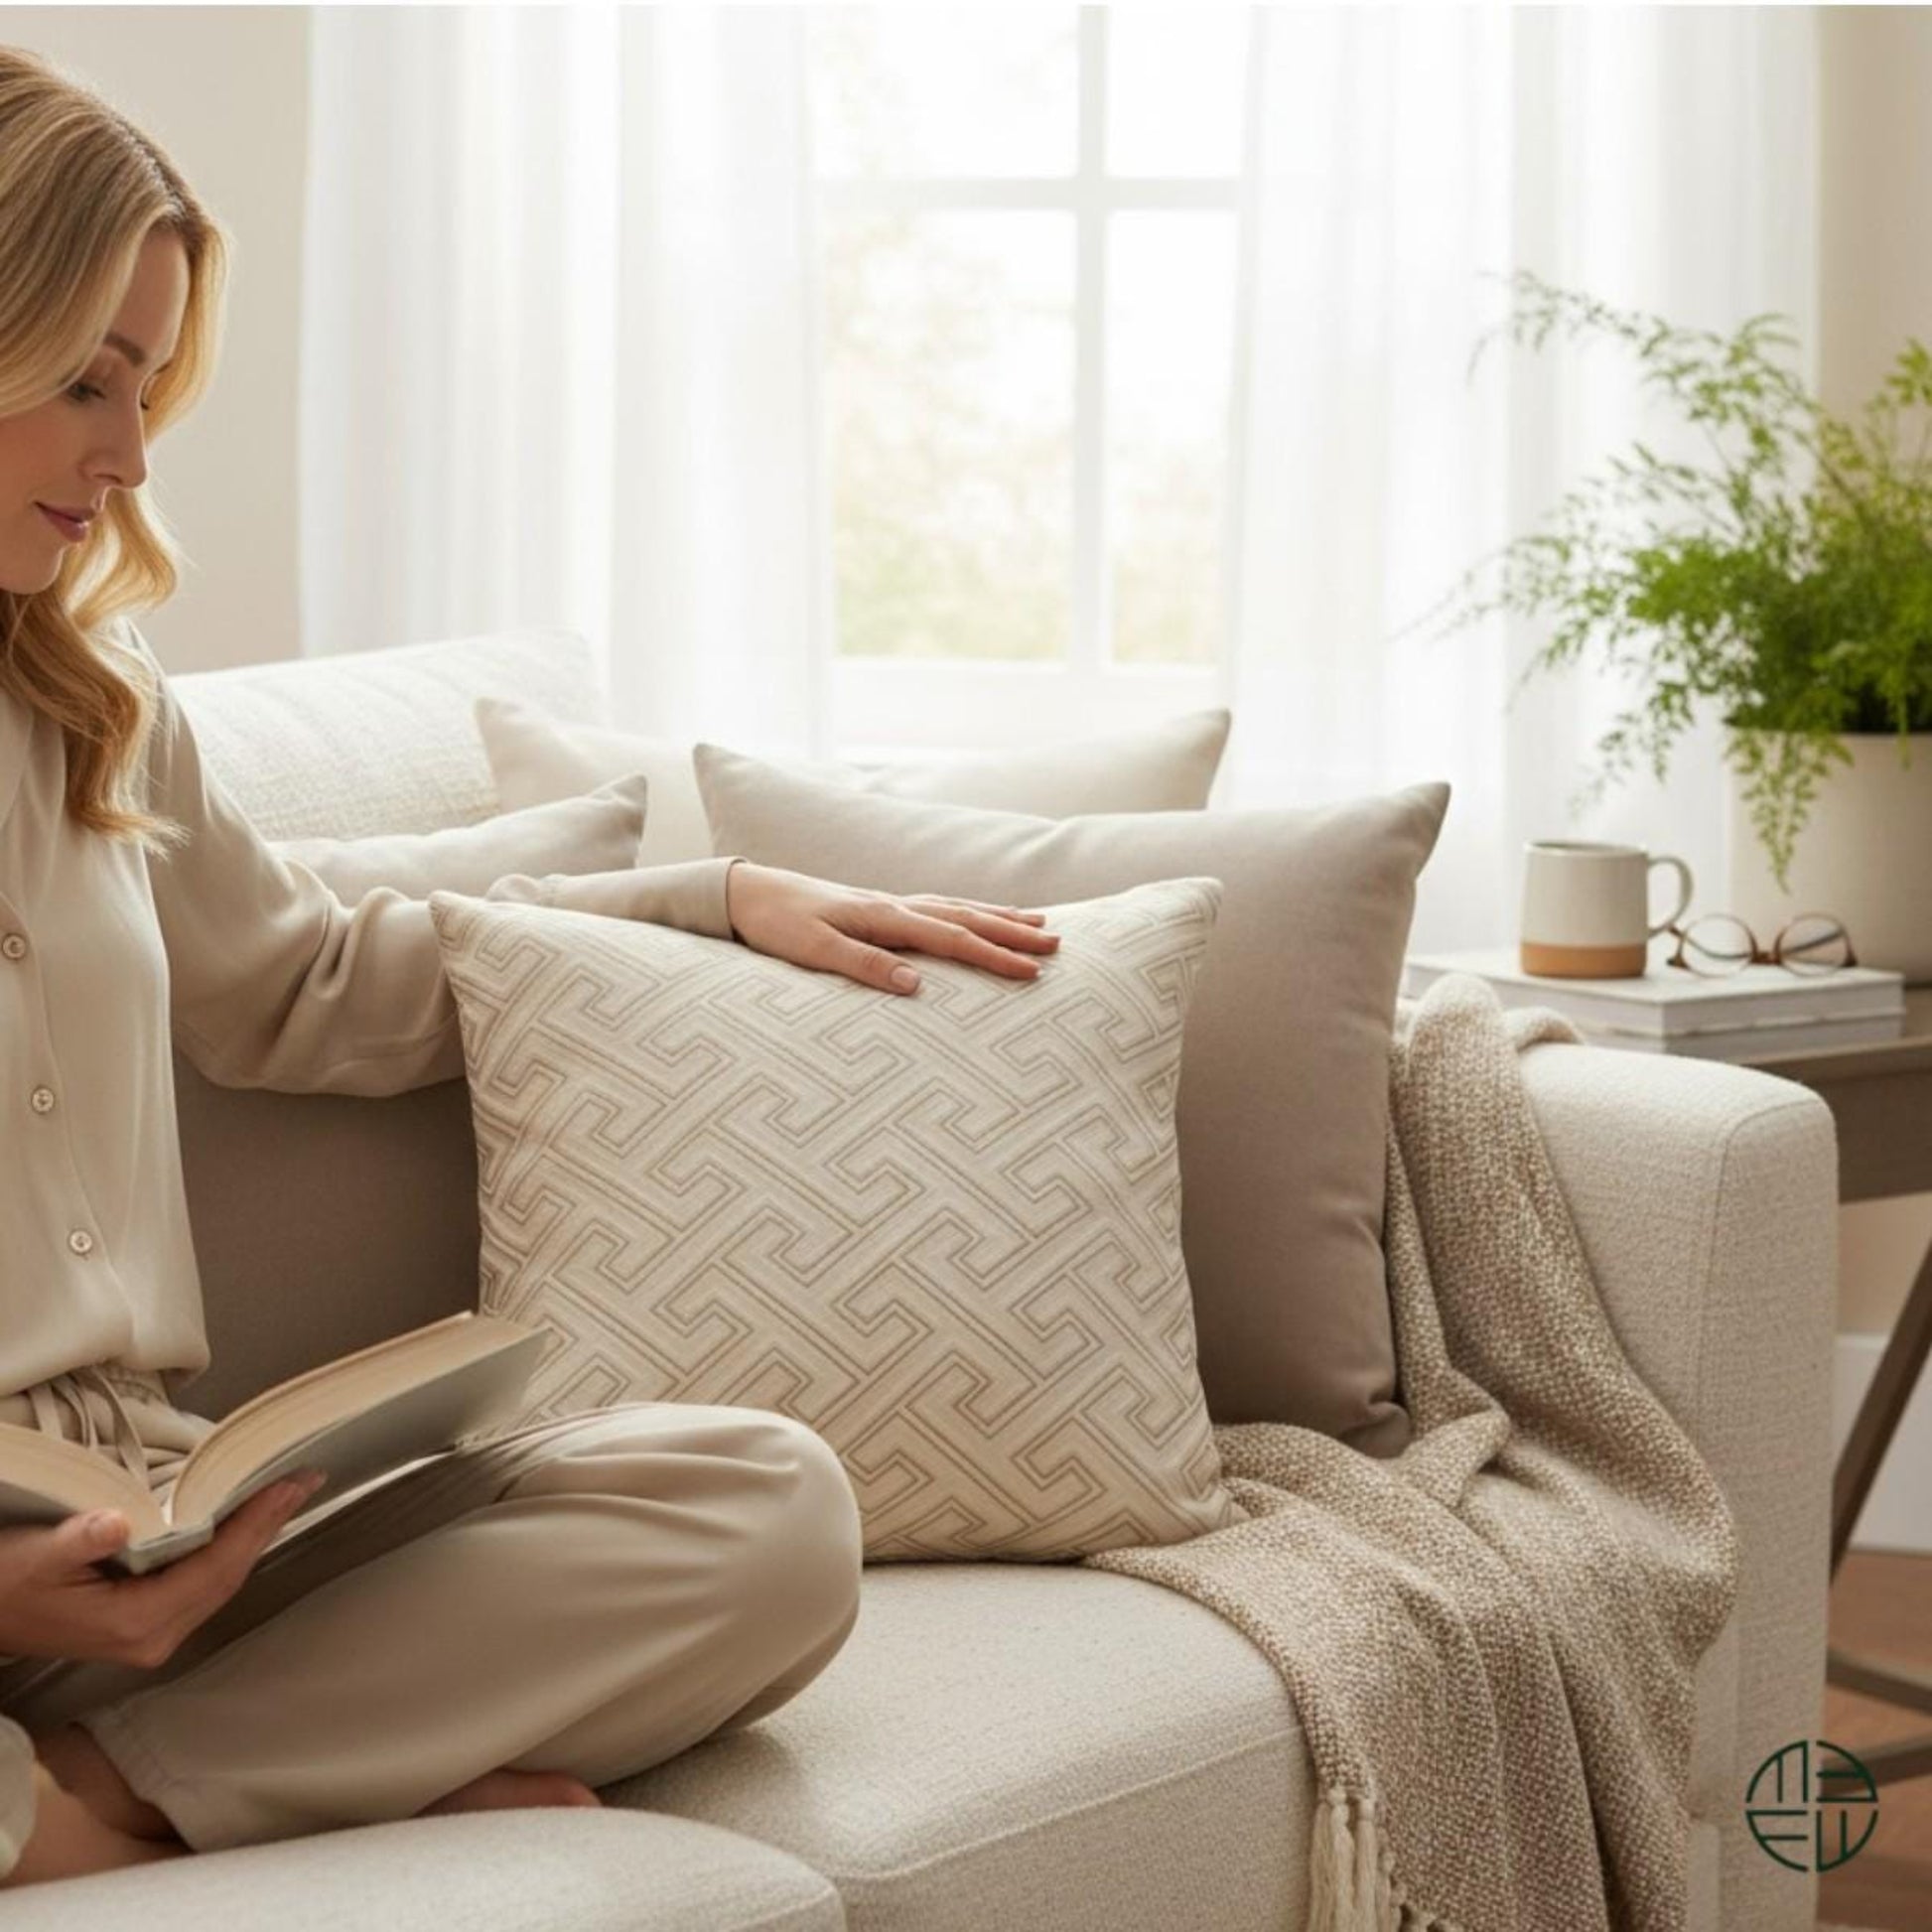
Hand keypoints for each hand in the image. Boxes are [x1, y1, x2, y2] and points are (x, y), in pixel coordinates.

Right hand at [0, 1472, 325, 1668]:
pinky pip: (204, 1582)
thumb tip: (117, 1521)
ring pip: (221, 1580)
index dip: (255, 1524)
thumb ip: (77, 1540)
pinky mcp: (148, 1624)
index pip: (214, 1567)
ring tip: (289, 1492)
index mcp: (135, 1623)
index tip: (288, 1485)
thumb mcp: (34, 1556)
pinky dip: (231, 1547)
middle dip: (269, 1525)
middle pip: (229, 1576)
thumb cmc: (4, 1582)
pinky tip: (246, 1520)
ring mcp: (154, 1635)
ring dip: (256, 1535)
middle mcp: (154, 1637)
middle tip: (308, 1478)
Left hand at [722, 861, 1058, 994]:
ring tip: (1038, 922)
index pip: (952, 939)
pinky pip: (938, 907)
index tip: (1033, 971)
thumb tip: (917, 985)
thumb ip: (864, 967)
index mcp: (884, 917)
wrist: (746, 892)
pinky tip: (978, 914)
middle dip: (1014, 931)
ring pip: (958, 907)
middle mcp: (894, 905)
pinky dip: (969, 910)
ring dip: (999, 916)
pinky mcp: (879, 907)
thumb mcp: (813, 951)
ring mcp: (889, 903)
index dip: (995, 956)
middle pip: (967, 917)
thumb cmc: (775, 924)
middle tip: (1058, 943)